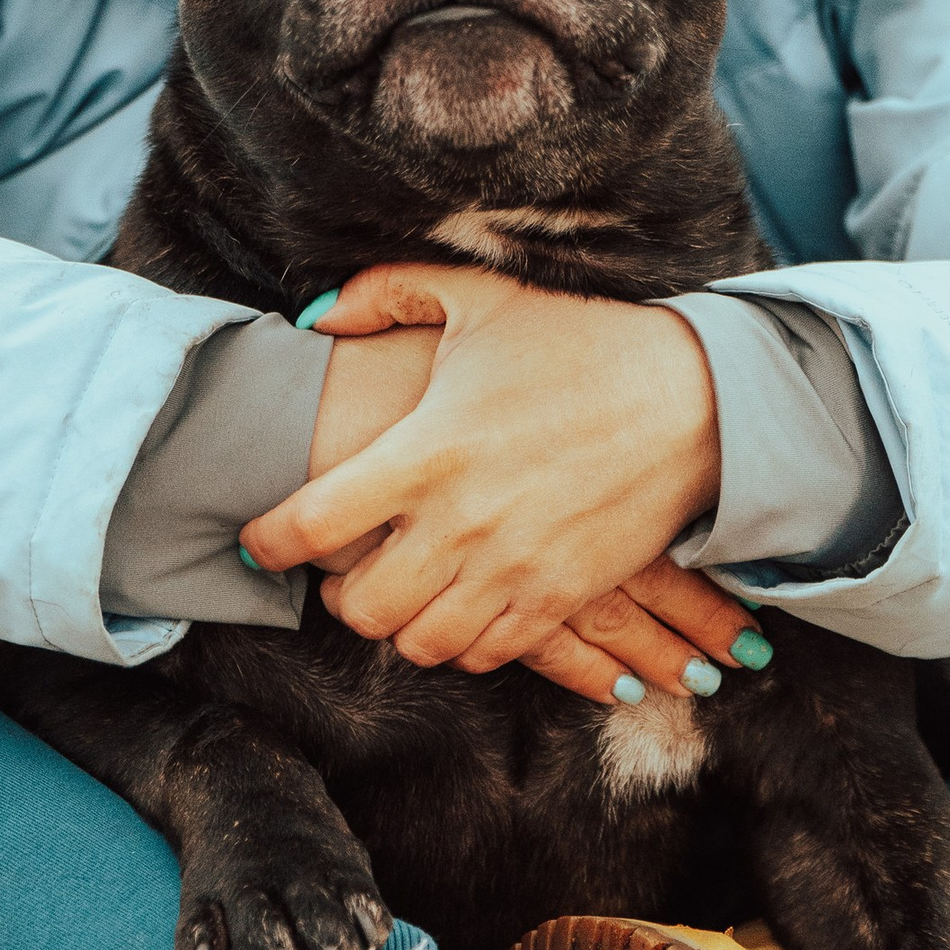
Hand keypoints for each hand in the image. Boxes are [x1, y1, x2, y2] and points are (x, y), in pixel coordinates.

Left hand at [244, 262, 735, 683]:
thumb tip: (314, 313)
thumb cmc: (582, 340)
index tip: (254, 543)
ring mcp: (513, 569)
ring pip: (418, 644)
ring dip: (397, 623)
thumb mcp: (481, 296)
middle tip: (340, 565)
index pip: (312, 524)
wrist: (695, 397)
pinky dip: (460, 642)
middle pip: (358, 608)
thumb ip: (386, 294)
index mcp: (427, 450)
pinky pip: (487, 655)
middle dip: (335, 593)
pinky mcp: (560, 597)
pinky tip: (458, 604)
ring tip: (400, 588)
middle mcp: (461, 523)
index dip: (266, 543)